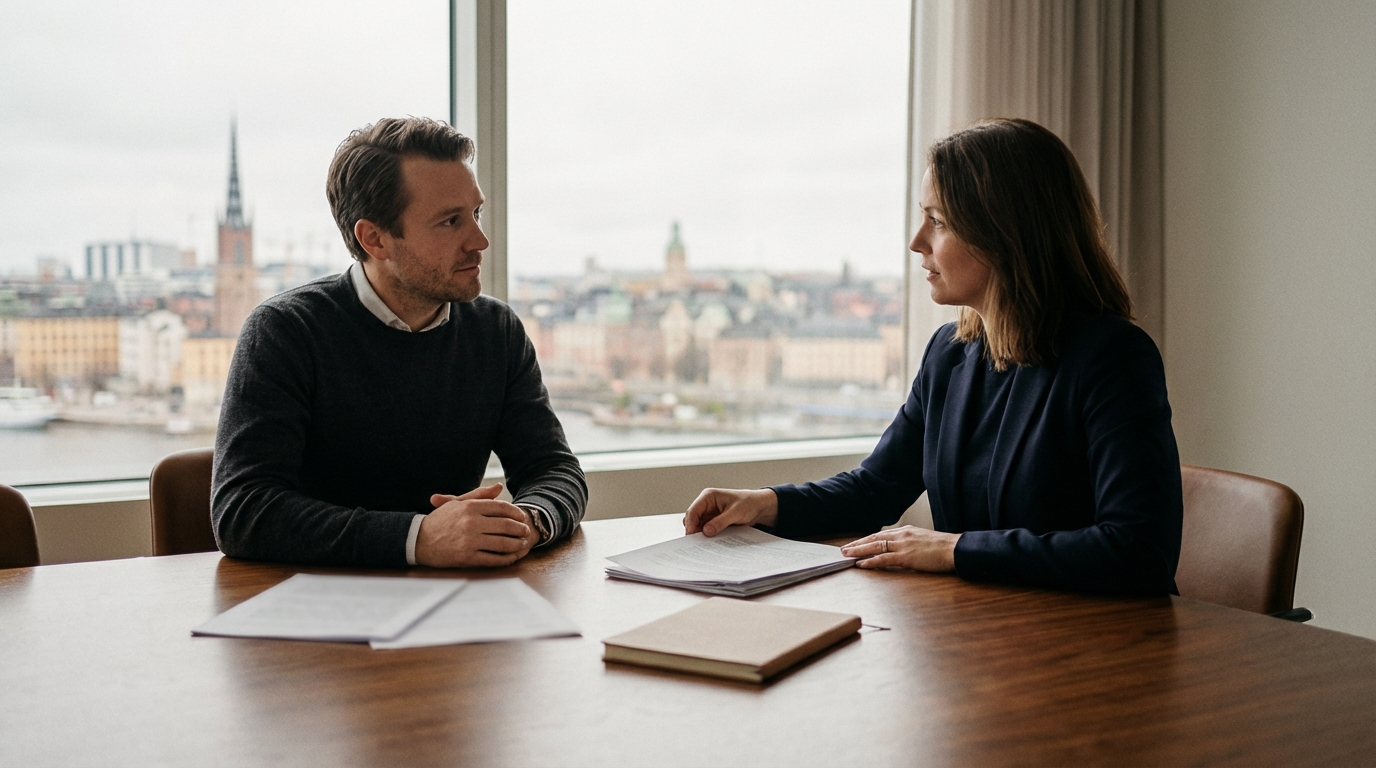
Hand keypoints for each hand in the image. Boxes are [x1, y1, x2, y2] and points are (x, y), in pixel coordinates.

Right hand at [416, 483, 533, 567]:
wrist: (418, 540)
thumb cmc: (440, 520)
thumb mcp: (458, 503)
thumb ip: (480, 495)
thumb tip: (499, 487)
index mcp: (470, 507)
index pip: (502, 508)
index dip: (516, 512)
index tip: (522, 516)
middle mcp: (471, 523)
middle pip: (506, 525)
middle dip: (521, 529)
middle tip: (527, 531)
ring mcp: (470, 541)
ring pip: (503, 543)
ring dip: (517, 544)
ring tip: (522, 543)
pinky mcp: (467, 558)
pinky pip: (493, 559)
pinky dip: (506, 559)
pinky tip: (511, 557)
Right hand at [684, 488, 778, 536]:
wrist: (759, 507)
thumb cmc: (748, 503)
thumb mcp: (735, 513)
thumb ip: (720, 522)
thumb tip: (706, 531)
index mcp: (708, 496)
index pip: (693, 510)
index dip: (690, 523)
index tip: (691, 536)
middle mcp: (706, 504)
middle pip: (692, 519)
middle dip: (693, 530)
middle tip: (697, 543)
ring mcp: (709, 513)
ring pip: (697, 526)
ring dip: (700, 534)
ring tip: (704, 544)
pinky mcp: (713, 521)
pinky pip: (705, 530)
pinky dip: (706, 536)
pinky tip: (710, 542)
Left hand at [840, 526, 960, 572]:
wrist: (954, 549)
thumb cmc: (943, 548)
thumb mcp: (923, 540)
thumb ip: (910, 543)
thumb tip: (902, 550)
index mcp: (905, 531)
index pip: (881, 534)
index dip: (867, 539)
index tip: (857, 543)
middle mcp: (901, 535)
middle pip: (874, 538)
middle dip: (858, 543)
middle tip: (844, 548)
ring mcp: (902, 545)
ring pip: (874, 546)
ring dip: (858, 551)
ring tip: (846, 554)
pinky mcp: (905, 557)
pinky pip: (883, 559)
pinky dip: (870, 561)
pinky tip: (861, 564)